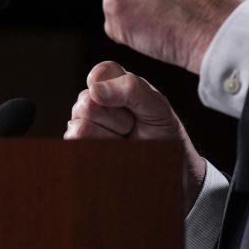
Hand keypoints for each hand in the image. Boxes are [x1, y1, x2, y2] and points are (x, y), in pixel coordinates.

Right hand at [63, 60, 205, 215]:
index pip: (101, 73)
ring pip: (81, 128)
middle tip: (134, 128)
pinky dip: (103, 155)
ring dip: (111, 140)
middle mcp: (96, 103)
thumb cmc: (165, 136)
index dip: (112, 87)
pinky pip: (78, 150)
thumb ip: (131, 88)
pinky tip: (116, 156)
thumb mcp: (158, 107)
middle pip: (88, 103)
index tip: (134, 104)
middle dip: (118, 119)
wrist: (170, 175)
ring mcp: (85, 128)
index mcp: (115, 85)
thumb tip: (94, 89)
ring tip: (126, 143)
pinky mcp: (80, 151)